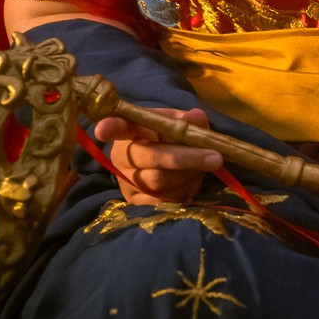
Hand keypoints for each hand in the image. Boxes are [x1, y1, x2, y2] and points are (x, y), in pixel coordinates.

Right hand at [93, 107, 221, 205]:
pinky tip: (193, 181)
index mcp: (129, 131)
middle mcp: (121, 157)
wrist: (162, 160)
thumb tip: (196, 117)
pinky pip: (165, 201)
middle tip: (216, 158)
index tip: (102, 129)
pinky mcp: (136, 202)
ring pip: (162, 183)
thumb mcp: (176, 122)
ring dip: (190, 175)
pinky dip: (186, 190)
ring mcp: (126, 181)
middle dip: (187, 159)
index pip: (119, 127)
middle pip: (152, 159)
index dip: (111, 128)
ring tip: (205, 166)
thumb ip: (187, 120)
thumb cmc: (168, 137)